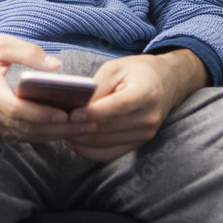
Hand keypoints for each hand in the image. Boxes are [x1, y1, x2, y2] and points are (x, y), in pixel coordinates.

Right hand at [0, 35, 99, 142]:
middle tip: (88, 123)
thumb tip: (56, 66)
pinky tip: (63, 129)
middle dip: (58, 128)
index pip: (15, 109)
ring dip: (54, 134)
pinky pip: (19, 136)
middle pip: (25, 128)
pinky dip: (42, 134)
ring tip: (83, 128)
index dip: (41, 114)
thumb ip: (28, 52)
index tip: (65, 113)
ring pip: (24, 136)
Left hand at [62, 49, 207, 162]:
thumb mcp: (116, 68)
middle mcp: (148, 118)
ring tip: (60, 131)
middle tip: (56, 124)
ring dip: (81, 140)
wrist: (167, 82)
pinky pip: (111, 154)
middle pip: (108, 128)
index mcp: (144, 94)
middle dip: (80, 128)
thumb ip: (97, 87)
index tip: (71, 114)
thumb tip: (75, 105)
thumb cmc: (137, 72)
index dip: (92, 113)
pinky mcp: (139, 143)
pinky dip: (90, 151)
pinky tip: (73, 143)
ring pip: (105, 143)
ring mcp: (145, 134)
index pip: (116, 107)